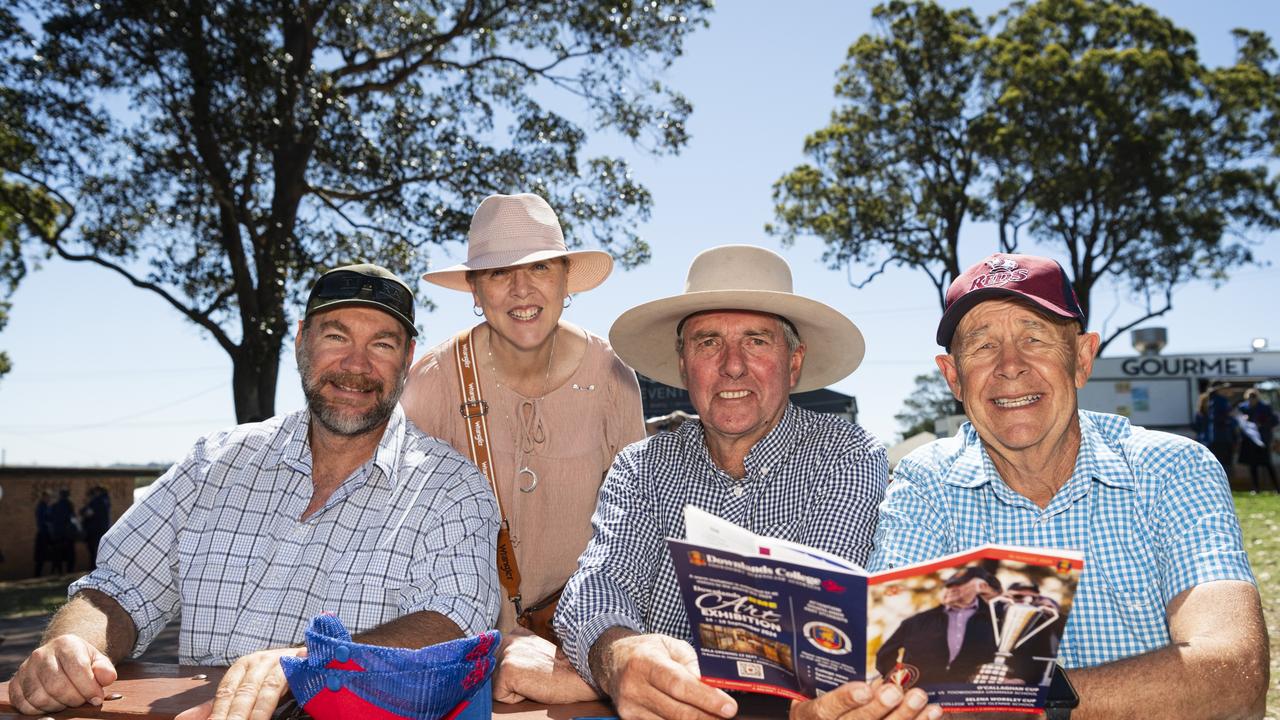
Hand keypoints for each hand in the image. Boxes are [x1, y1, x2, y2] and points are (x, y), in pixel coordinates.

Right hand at [7, 633, 117, 713]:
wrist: (59, 659)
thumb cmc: (81, 662)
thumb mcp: (97, 660)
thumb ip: (105, 669)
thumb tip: (107, 678)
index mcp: (65, 644)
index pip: (77, 668)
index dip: (89, 688)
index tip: (97, 698)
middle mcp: (41, 654)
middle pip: (57, 686)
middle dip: (74, 699)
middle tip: (82, 701)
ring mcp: (26, 668)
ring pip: (40, 697)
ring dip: (58, 706)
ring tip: (67, 701)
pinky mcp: (15, 683)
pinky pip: (25, 704)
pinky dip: (40, 710)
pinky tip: (52, 704)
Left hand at [175, 647, 302, 719]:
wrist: (309, 656)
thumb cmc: (274, 674)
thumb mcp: (244, 688)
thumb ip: (217, 704)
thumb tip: (183, 719)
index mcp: (242, 666)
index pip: (225, 693)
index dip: (217, 714)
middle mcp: (258, 661)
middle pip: (243, 694)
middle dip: (234, 717)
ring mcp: (279, 662)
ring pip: (264, 691)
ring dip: (255, 714)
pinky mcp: (297, 666)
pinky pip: (284, 687)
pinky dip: (273, 705)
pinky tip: (265, 716)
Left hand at [491, 628, 598, 703]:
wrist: (577, 676)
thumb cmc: (561, 670)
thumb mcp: (537, 652)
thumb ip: (519, 652)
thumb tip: (498, 664)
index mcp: (515, 634)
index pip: (497, 661)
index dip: (513, 673)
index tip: (531, 672)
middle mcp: (507, 640)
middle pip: (494, 672)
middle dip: (510, 681)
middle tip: (534, 677)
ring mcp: (506, 654)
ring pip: (495, 684)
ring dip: (513, 689)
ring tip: (534, 681)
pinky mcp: (506, 670)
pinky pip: (500, 696)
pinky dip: (515, 698)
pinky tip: (532, 688)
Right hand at [604, 633, 735, 719]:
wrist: (612, 661)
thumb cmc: (646, 651)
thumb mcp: (670, 645)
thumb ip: (692, 663)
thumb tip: (712, 685)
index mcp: (645, 662)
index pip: (679, 684)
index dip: (706, 698)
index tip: (729, 707)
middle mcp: (634, 686)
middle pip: (677, 711)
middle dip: (707, 715)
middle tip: (727, 715)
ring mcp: (630, 706)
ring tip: (713, 715)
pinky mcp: (629, 719)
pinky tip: (693, 717)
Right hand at [790, 679, 940, 719]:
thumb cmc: (827, 714)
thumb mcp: (825, 698)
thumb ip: (853, 692)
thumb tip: (883, 681)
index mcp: (814, 716)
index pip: (827, 709)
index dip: (846, 699)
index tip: (865, 689)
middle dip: (878, 708)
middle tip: (895, 691)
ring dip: (904, 718)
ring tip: (921, 700)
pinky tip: (931, 715)